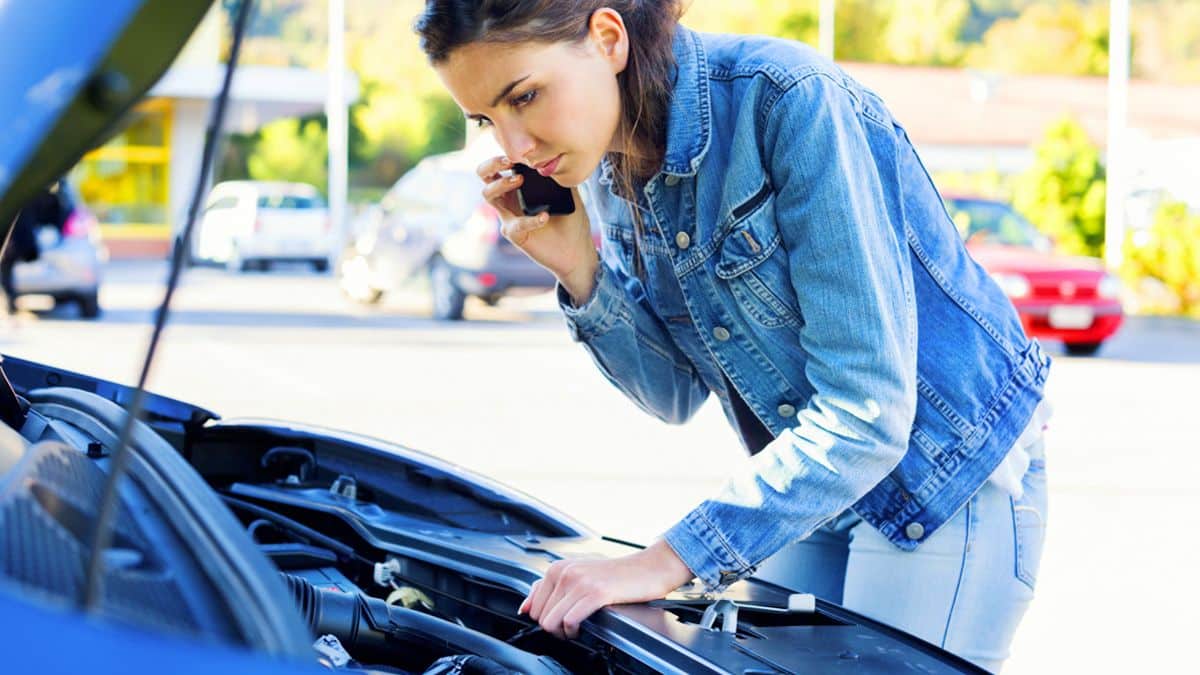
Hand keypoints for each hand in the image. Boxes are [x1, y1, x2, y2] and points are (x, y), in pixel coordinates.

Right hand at [476, 155, 597, 293]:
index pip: (499, 165)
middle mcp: (510, 200)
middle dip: (491, 165)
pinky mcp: (515, 235)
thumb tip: (557, 153)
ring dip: (501, 184)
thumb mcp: (569, 191)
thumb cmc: (571, 221)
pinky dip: (530, 219)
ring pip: (488, 196)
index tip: (518, 149)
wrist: (577, 251)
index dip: (502, 154)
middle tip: (509, 161)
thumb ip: (560, 173)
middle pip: (484, 176)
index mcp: (519, 187)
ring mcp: (510, 217)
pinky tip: (545, 216)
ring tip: (521, 180)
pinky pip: (514, 224)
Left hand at [517, 540, 693, 639]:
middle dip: (554, 628)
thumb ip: (548, 588)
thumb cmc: (617, 574)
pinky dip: (574, 631)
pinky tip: (584, 627)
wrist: (649, 568)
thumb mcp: (579, 573)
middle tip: (572, 627)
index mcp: (558, 567)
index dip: (545, 620)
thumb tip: (525, 607)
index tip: (560, 621)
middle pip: (540, 616)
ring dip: (563, 633)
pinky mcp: (595, 593)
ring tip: (577, 629)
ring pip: (551, 621)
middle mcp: (565, 572)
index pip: (533, 606)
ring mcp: (579, 582)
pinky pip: (569, 621)